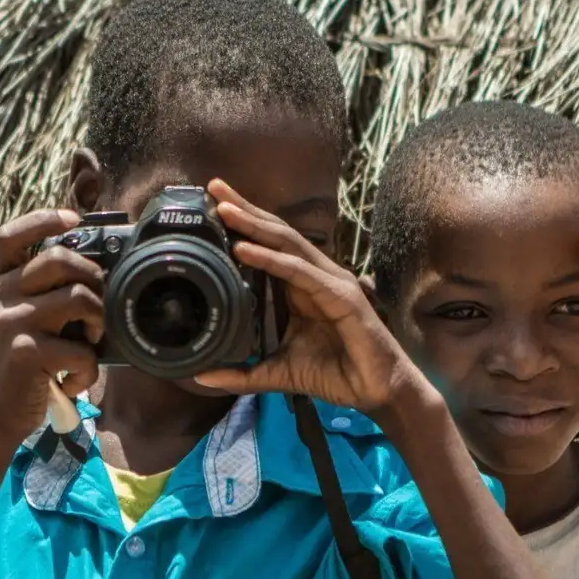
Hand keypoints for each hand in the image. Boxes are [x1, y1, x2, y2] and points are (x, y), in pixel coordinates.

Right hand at [0, 209, 104, 450]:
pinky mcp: (27, 352)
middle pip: (60, 259)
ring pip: (79, 298)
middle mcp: (2, 295)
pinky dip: (89, 370)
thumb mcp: (13, 319)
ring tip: (90, 344)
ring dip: (98, 322)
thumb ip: (39, 294)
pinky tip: (75, 381)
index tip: (74, 219)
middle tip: (97, 306)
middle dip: (93, 277)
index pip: (12, 235)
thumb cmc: (12, 364)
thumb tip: (91, 275)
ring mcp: (12, 321)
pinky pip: (81, 349)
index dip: (44, 219)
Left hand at [193, 180, 424, 418]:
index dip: (243, 223)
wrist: (376, 392)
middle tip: (213, 187)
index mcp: (301, 285)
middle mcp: (316, 275)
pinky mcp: (341, 295)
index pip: (270, 245)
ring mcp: (330, 281)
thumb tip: (202, 376)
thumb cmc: (335, 374)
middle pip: (276, 233)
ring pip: (287, 243)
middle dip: (245, 209)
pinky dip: (270, 259)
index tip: (212, 206)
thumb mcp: (277, 372)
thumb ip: (242, 373)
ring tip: (224, 208)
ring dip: (254, 224)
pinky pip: (300, 272)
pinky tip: (244, 249)